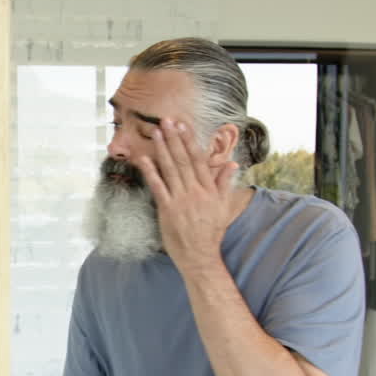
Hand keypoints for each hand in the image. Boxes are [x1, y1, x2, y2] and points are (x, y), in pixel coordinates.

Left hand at [137, 119, 239, 275]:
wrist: (200, 254)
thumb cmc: (211, 232)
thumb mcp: (222, 206)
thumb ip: (224, 184)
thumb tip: (232, 165)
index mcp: (209, 189)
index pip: (198, 160)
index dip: (190, 141)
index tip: (184, 126)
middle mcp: (195, 191)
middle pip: (183, 160)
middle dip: (174, 139)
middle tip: (166, 121)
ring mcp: (180, 200)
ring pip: (171, 169)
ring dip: (162, 149)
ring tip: (156, 133)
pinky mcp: (167, 210)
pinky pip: (158, 187)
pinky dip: (151, 172)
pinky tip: (144, 159)